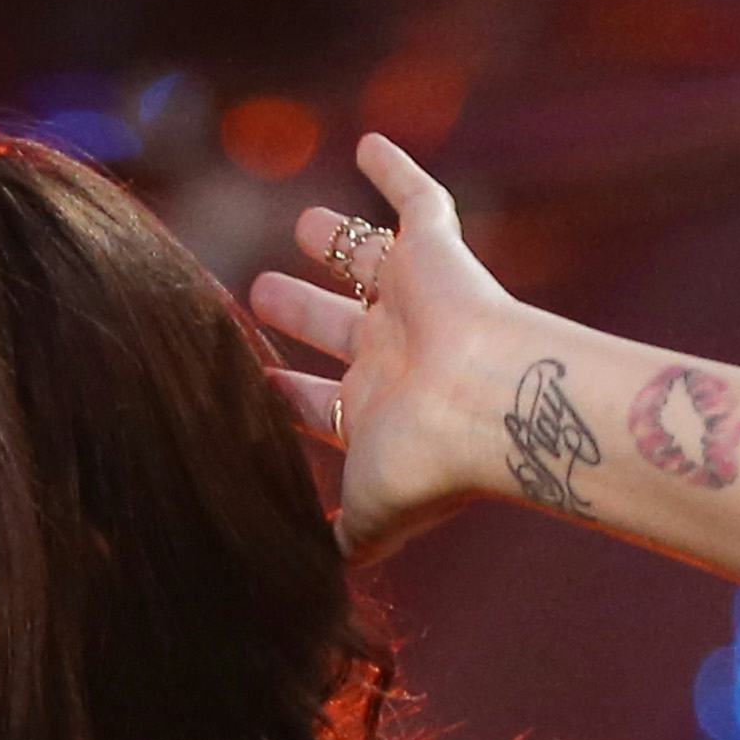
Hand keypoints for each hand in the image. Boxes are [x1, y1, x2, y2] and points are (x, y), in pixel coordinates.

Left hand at [250, 132, 535, 561]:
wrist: (490, 410)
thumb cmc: (427, 470)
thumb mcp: (361, 525)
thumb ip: (324, 552)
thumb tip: (283, 598)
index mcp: (370, 417)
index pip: (316, 405)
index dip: (282, 398)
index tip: (249, 386)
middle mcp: (391, 358)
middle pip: (334, 330)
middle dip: (296, 315)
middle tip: (256, 292)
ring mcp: (416, 306)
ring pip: (367, 266)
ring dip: (336, 244)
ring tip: (305, 224)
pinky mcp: (440, 256)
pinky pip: (420, 200)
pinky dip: (396, 170)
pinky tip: (366, 141)